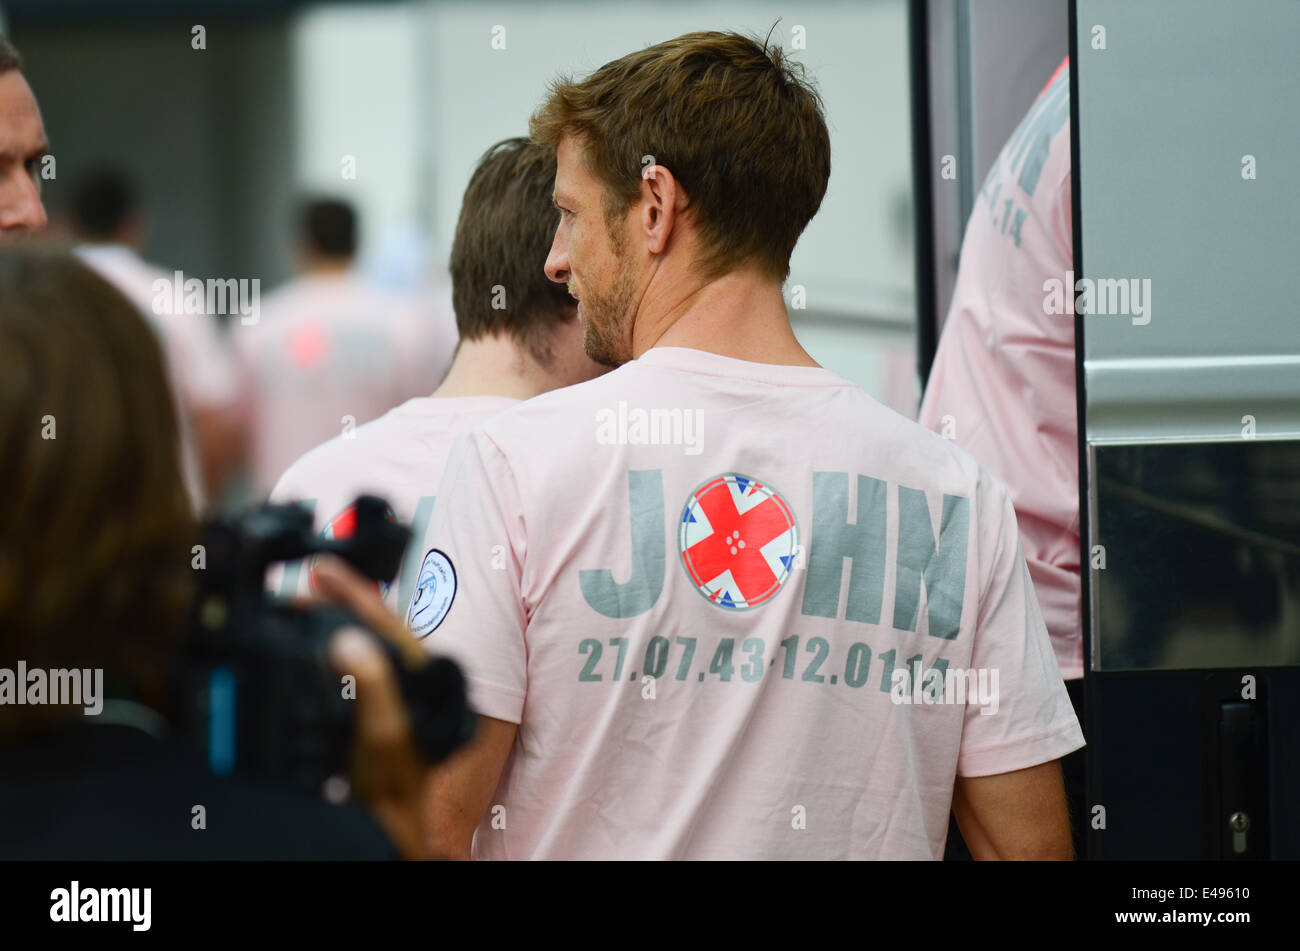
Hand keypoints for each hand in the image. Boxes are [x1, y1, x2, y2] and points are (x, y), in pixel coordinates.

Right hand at [312, 556, 431, 858]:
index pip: (385, 620)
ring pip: (364, 647)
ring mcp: (393, 696)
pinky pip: (354, 671)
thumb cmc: (395, 792)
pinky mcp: (377, 714)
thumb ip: (370, 686)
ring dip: (334, 624)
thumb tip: (346, 639)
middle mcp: (408, 680)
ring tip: (305, 605)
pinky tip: (313, 649)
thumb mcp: (384, 735)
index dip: (354, 590)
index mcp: (419, 676)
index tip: (322, 566)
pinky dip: (331, 654)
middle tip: (303, 584)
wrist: (391, 833)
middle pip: (374, 627)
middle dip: (340, 600)